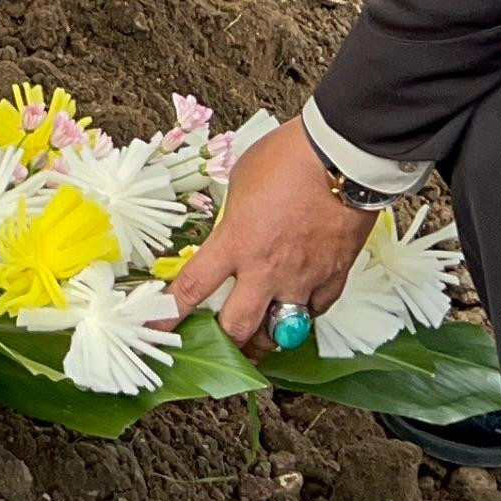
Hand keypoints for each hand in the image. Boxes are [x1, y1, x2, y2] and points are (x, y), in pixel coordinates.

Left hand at [162, 120, 377, 347]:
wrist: (343, 157)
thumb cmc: (291, 158)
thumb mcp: (242, 182)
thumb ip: (235, 216)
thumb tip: (235, 227)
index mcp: (235, 242)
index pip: (191, 289)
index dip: (168, 315)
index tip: (157, 328)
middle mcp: (266, 269)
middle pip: (237, 328)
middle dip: (223, 342)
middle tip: (217, 344)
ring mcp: (302, 278)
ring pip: (281, 332)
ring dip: (266, 339)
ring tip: (258, 341)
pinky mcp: (334, 277)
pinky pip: (316, 311)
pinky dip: (306, 312)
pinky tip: (300, 307)